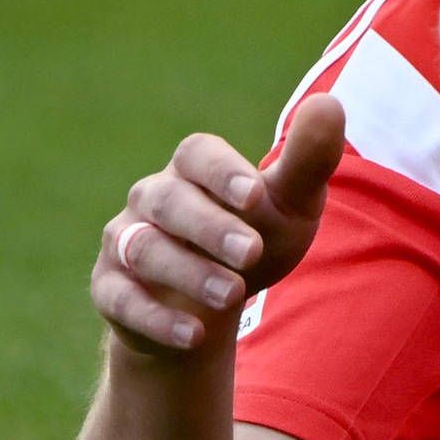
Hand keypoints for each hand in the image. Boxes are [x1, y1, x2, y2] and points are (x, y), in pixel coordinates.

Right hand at [93, 95, 345, 363]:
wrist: (210, 309)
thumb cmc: (254, 240)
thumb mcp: (289, 205)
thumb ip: (308, 160)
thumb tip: (329, 104)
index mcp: (194, 169)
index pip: (197, 155)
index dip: (222, 172)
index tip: (255, 196)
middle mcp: (152, 198)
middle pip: (169, 201)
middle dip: (210, 227)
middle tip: (252, 252)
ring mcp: (125, 242)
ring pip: (144, 249)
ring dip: (189, 273)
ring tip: (234, 294)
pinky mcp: (110, 289)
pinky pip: (122, 299)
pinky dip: (157, 318)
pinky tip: (195, 335)